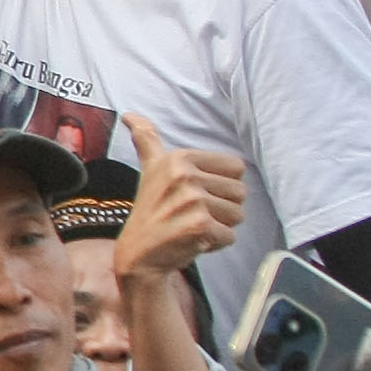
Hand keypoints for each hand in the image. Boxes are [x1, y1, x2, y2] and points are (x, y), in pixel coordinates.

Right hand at [115, 116, 244, 285]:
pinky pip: (230, 236)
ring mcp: (193, 201)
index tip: (195, 194)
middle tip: (192, 215)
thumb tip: (130, 115)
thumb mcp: (149, 170)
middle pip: (239, 192)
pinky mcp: (200, 226)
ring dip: (220, 226)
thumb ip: (146, 139)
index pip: (236, 168)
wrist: (138, 255)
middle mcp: (185, 175)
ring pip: (238, 215)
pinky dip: (215, 244)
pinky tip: (193, 241)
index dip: (220, 186)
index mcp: (179, 158)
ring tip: (193, 227)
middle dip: (221, 208)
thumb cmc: (151, 211)